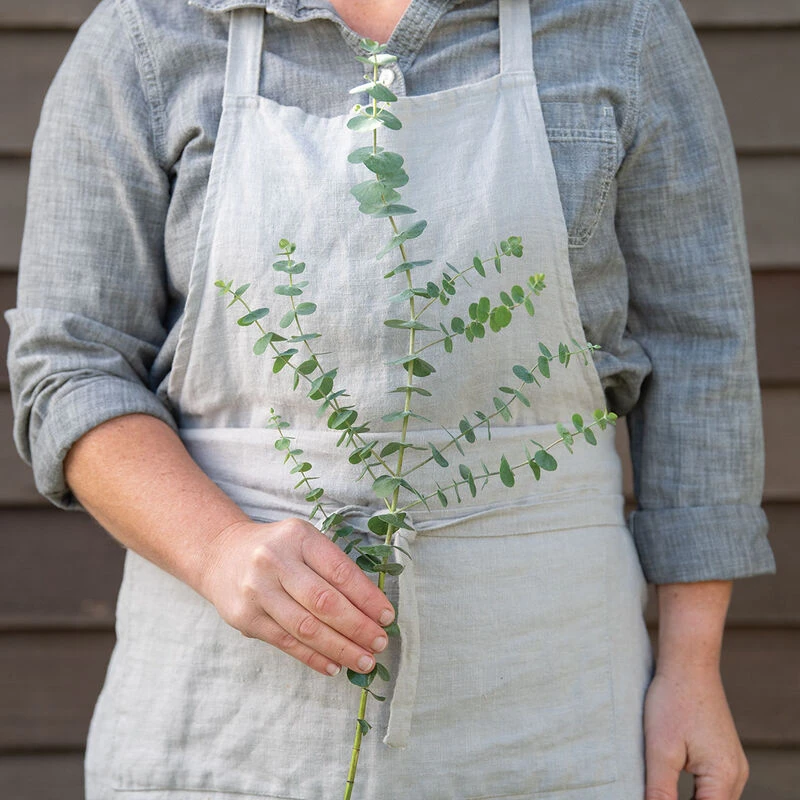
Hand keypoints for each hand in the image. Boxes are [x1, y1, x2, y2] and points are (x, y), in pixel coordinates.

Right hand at [198, 518, 394, 676]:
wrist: (221, 554)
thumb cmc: (278, 550)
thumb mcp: (305, 543)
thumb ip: (333, 569)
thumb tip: (372, 609)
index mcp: (298, 537)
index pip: (340, 572)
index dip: (367, 598)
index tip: (387, 617)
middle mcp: (274, 561)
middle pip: (324, 602)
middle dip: (358, 627)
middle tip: (380, 643)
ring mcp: (257, 591)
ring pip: (306, 628)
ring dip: (340, 648)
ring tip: (364, 661)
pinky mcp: (245, 618)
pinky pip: (286, 643)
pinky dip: (314, 657)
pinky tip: (335, 666)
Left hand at [644, 666, 748, 799]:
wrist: (688, 664)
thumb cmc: (673, 700)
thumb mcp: (660, 749)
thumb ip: (660, 791)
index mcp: (723, 776)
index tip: (657, 799)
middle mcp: (737, 774)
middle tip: (657, 793)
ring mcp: (734, 765)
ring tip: (662, 790)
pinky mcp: (724, 755)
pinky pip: (713, 786)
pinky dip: (695, 792)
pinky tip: (672, 787)